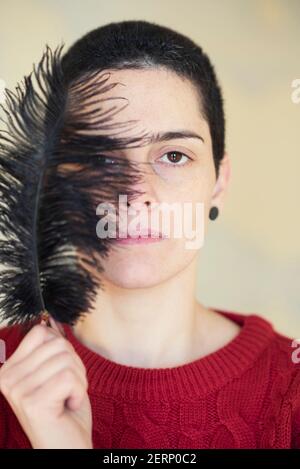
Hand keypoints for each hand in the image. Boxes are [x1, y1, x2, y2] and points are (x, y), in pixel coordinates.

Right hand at [0, 321, 91, 447]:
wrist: (67, 447)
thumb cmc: (64, 411)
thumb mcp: (56, 372)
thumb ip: (50, 347)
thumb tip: (49, 319)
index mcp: (10, 368)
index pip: (41, 333)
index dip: (62, 349)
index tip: (60, 373)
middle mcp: (7, 378)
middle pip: (57, 344)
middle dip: (74, 366)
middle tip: (67, 389)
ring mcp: (17, 390)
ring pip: (66, 360)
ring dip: (78, 380)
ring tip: (67, 398)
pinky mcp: (32, 401)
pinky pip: (69, 377)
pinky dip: (78, 391)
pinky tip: (67, 406)